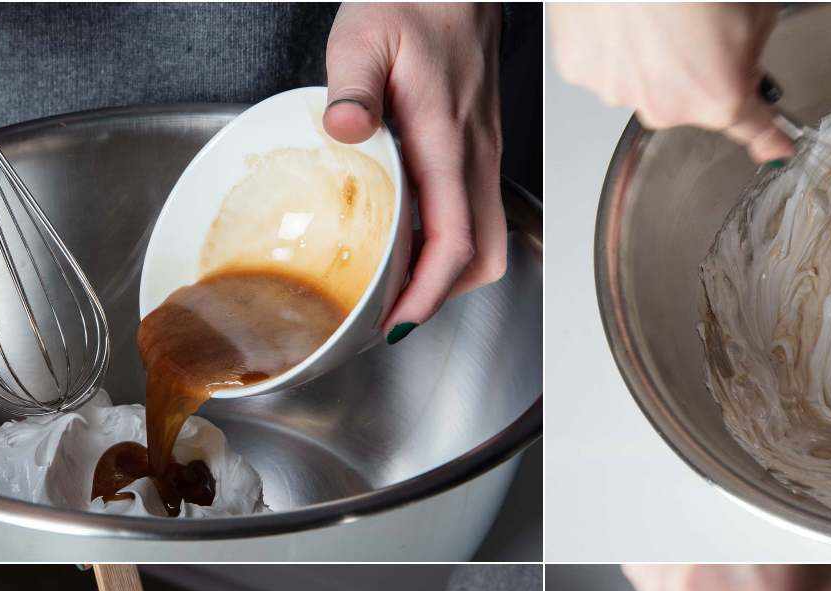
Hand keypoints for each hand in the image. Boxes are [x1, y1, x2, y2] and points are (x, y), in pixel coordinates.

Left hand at [324, 2, 505, 339]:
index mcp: (447, 143)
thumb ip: (353, 83)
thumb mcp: (366, 33)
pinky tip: (412, 237)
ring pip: (485, 240)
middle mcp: (475, 159)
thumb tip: (345, 126)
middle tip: (393, 313)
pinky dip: (449, 243)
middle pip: (482, 258)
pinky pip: (476, 214)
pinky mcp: (478, 149)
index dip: (427, 292)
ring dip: (449, 274)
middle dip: (441, 297)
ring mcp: (482, 156)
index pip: (453, 242)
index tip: (395, 320)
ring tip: (401, 285)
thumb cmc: (413, 1)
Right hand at [550, 2, 794, 163]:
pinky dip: (615, 45)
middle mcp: (667, 107)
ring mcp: (619, 92)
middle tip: (693, 25)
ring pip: (643, 83)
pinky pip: (606, 65)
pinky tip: (624, 14)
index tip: (776, 147)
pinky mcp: (581, 70)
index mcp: (719, 96)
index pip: (754, 128)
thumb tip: (743, 61)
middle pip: (690, 101)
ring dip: (651, 57)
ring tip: (654, 14)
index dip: (769, 137)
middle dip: (696, 73)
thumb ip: (753, 49)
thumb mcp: (755, 9)